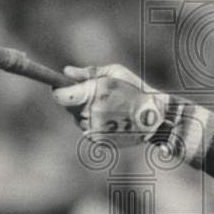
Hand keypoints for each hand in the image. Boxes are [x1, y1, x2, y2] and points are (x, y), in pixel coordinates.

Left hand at [52, 64, 167, 143]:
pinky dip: (94, 124)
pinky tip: (111, 118)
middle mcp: (91, 114)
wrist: (154, 117)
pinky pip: (88, 131)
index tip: (60, 87)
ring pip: (78, 120)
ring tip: (108, 107)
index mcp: (93, 94)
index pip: (61, 96)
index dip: (58, 91)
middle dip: (77, 100)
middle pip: (69, 108)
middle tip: (96, 94)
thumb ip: (88, 73)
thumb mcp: (115, 72)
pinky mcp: (99, 141)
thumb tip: (66, 72)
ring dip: (86, 113)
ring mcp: (94, 130)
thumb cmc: (135, 89)